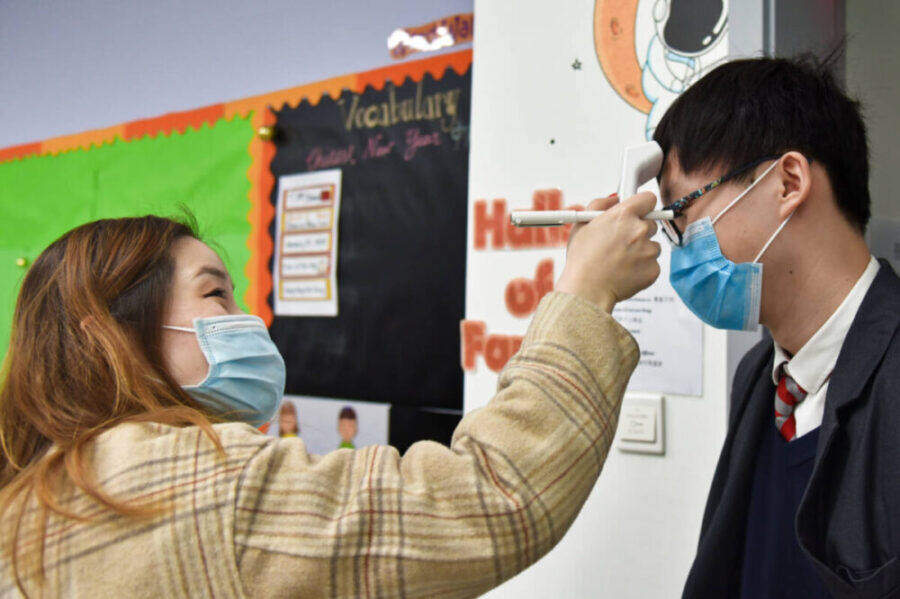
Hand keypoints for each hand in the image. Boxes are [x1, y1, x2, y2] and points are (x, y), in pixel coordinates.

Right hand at [556, 192, 661, 311]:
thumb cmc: (582, 259)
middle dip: (638, 230)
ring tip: (619, 260)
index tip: (638, 211)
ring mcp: (649, 251)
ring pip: (652, 245)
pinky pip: (652, 264)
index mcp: (623, 215)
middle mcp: (639, 230)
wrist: (587, 290)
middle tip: (621, 242)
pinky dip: (641, 267)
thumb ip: (600, 205)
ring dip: (641, 250)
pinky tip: (624, 271)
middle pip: (651, 223)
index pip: (648, 199)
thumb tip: (615, 199)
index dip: (642, 205)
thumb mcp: (582, 224)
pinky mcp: (653, 269)